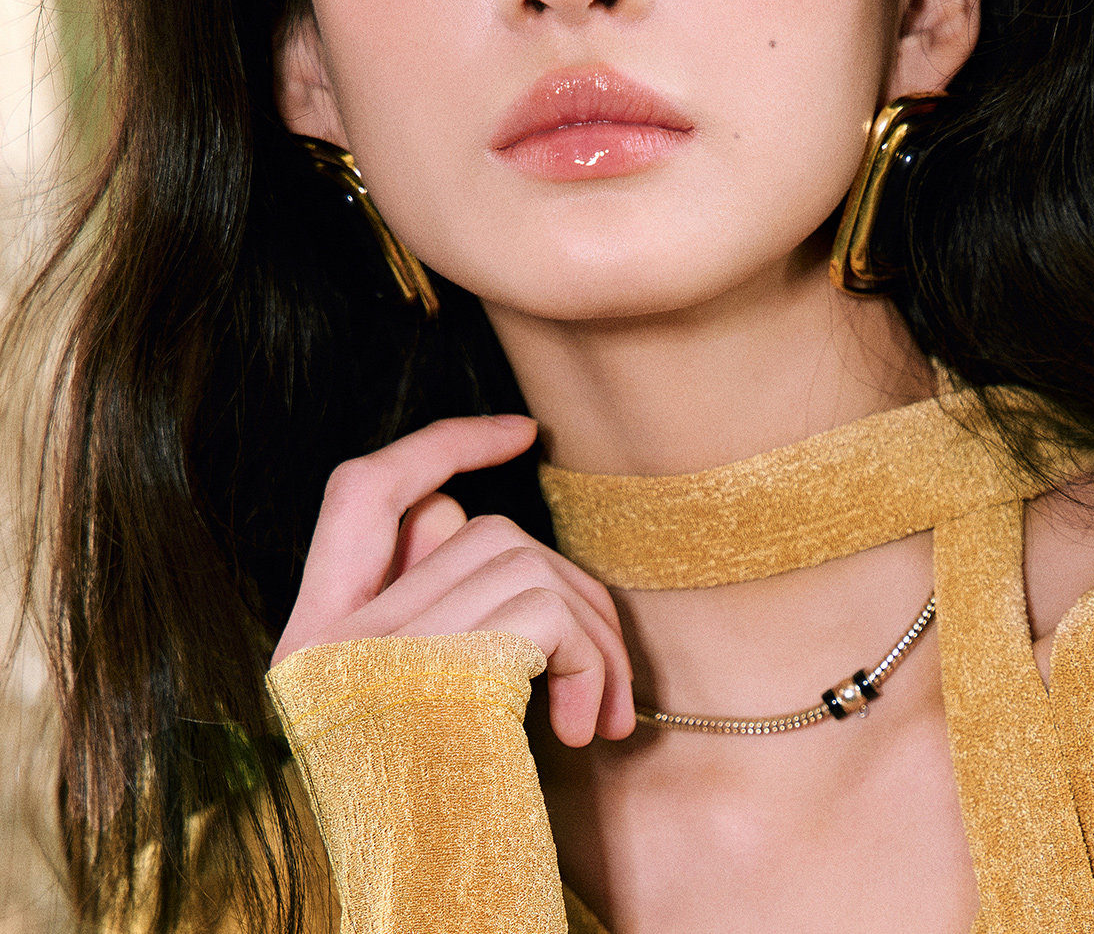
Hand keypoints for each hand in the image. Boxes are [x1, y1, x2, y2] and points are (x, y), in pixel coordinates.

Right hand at [273, 415, 634, 745]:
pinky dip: (587, 659)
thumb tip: (454, 508)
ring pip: (519, 557)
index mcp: (309, 646)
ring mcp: (373, 654)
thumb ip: (428, 608)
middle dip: (567, 587)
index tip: (522, 431)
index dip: (439, 444)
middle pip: (473, 527)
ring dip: (590, 630)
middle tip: (613, 675)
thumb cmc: (440, 833)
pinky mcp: (435, 674)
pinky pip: (544, 607)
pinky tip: (582, 728)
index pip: (361, 492)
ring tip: (606, 715)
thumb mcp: (423, 711)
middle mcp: (323, 642)